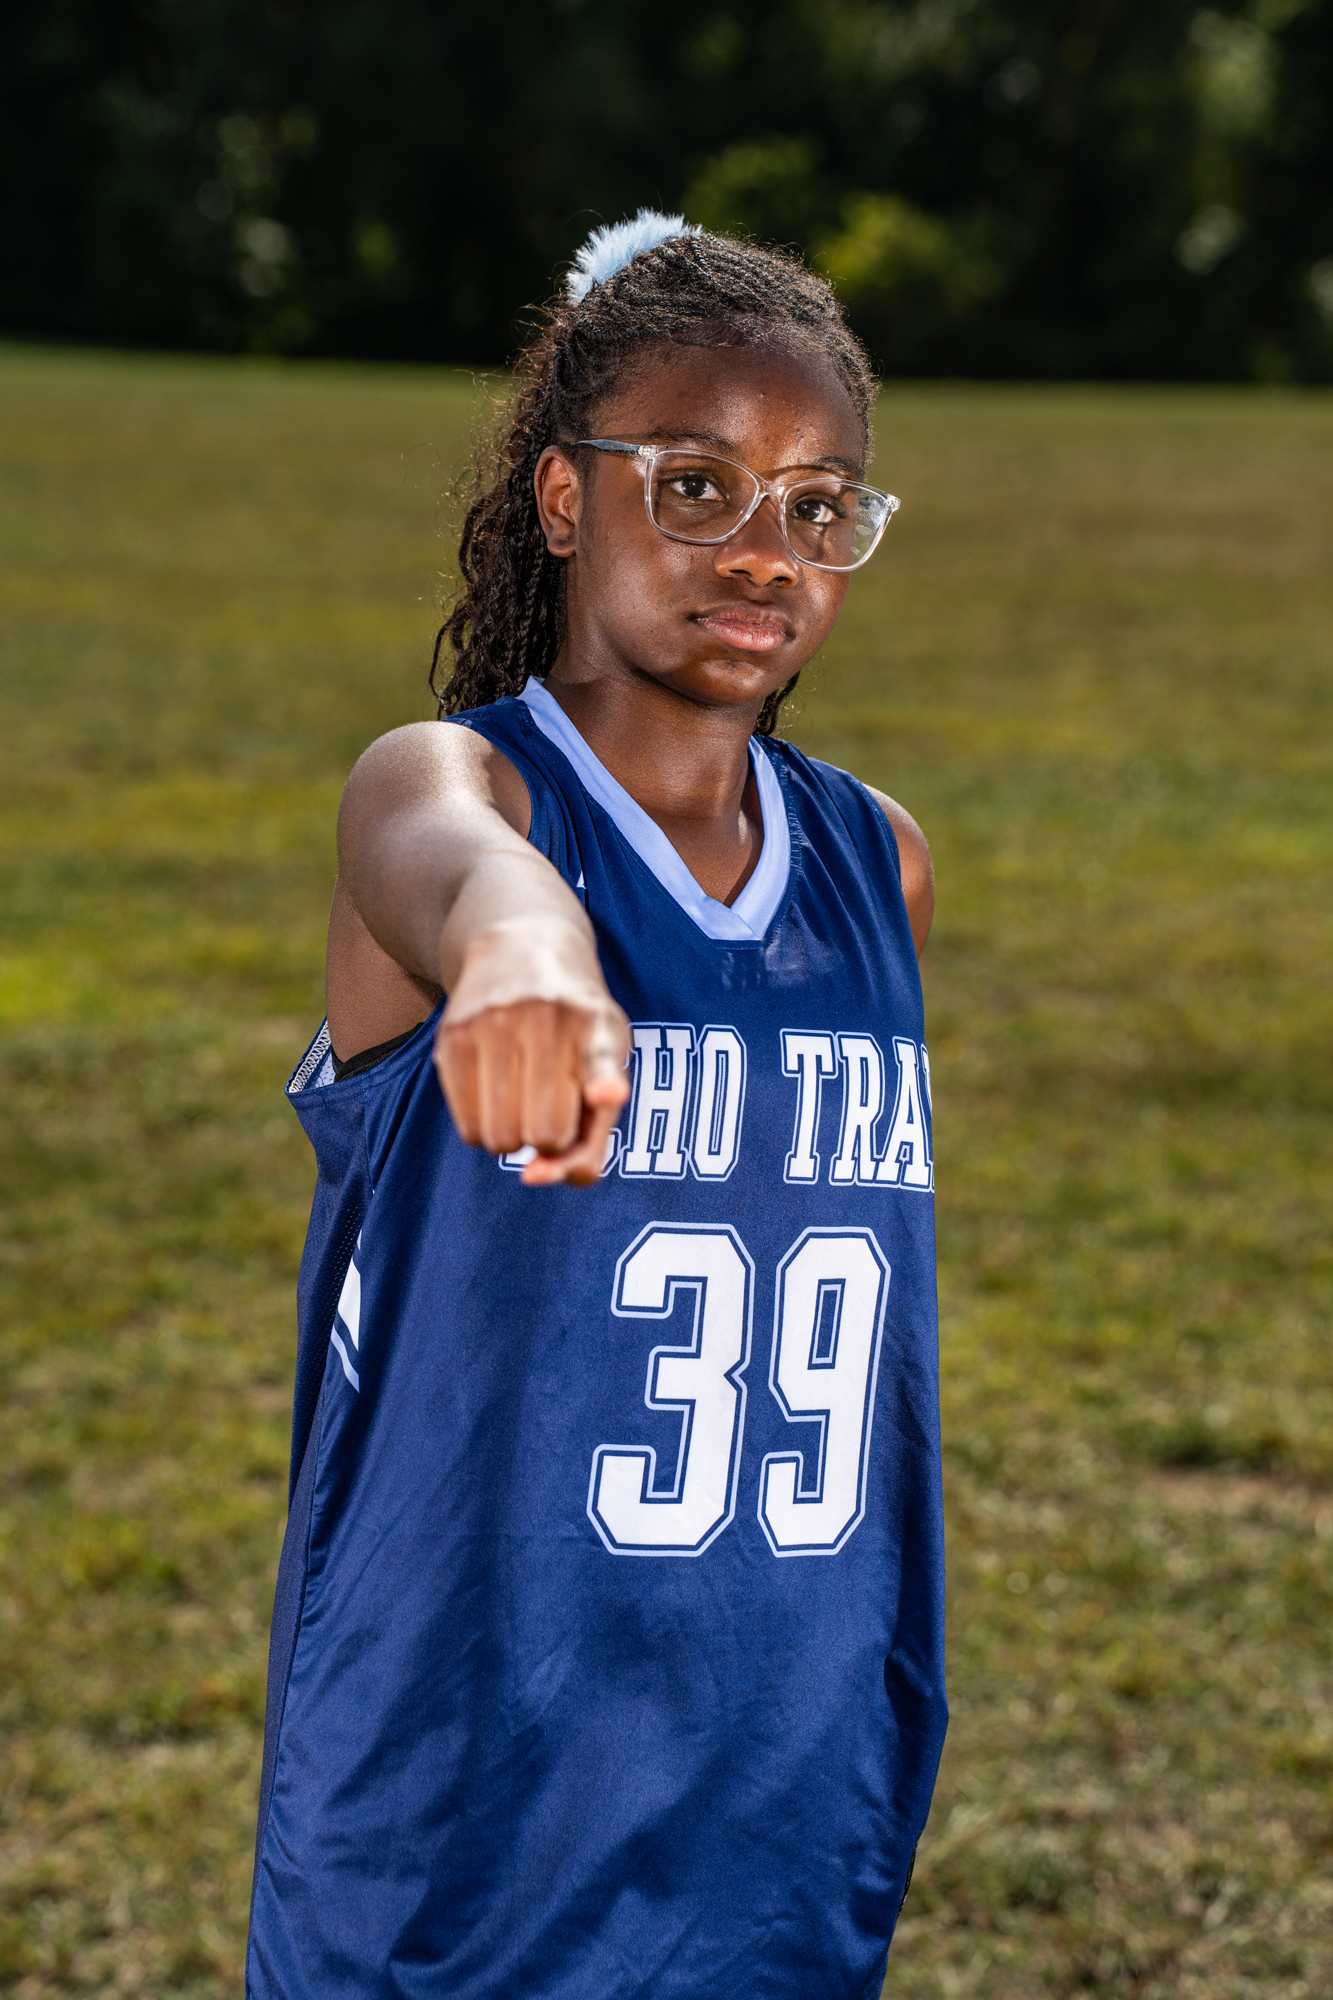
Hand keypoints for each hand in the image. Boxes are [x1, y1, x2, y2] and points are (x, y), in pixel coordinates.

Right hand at [434, 918, 630, 1186]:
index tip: (609, 1093)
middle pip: (545, 1133)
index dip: (603, 1083)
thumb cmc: (576, 1026)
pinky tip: (496, 1098)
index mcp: (597, 1025)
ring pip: (500, 1138)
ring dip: (515, 1139)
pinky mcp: (451, 1036)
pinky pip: (467, 1129)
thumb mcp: (604, 1065)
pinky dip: (484, 1131)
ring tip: (523, 1101)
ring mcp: (492, 1023)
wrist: (522, 948)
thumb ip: (593, 1137)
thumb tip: (535, 1178)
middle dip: (552, 1139)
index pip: (600, 1060)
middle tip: (552, 1107)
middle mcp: (545, 1019)